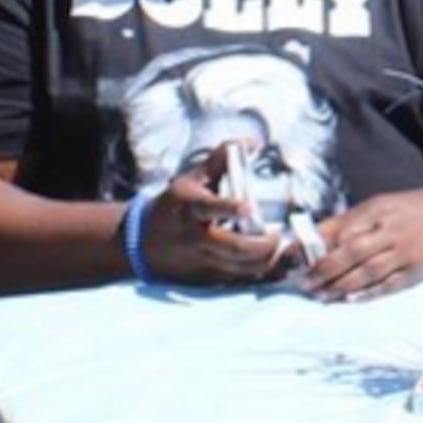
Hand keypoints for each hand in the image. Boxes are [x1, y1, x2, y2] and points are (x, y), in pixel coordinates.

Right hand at [134, 150, 298, 289]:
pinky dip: (260, 275)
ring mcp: (201, 260)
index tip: (250, 207)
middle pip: (233, 247)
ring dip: (266, 261)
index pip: (210, 207)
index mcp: (190, 207)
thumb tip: (251, 142)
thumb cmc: (175, 205)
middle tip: (278, 235)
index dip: (230, 207)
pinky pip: (238, 281)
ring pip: (240, 268)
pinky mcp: (206, 278)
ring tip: (281, 248)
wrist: (141, 243)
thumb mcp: (192, 179)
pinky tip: (275, 266)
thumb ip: (222, 160)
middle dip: (262, 245)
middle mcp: (195, 236)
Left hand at [297, 185, 422, 302]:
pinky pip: (388, 285)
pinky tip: (349, 300)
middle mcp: (393, 230)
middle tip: (306, 284)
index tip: (300, 260)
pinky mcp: (416, 271)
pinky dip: (368, 294)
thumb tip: (310, 241)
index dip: (320, 246)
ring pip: (370, 272)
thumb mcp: (375, 207)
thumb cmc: (403, 213)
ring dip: (342, 286)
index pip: (344, 230)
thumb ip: (344, 223)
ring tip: (321, 295)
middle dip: (326, 270)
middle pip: (354, 252)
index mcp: (379, 211)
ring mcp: (406, 252)